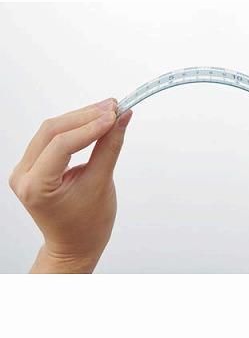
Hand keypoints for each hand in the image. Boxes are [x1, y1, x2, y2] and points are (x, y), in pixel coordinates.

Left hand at [9, 99, 132, 272]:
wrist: (75, 245)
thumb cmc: (88, 224)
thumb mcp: (101, 183)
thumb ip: (110, 147)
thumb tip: (122, 119)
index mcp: (35, 186)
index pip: (61, 145)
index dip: (91, 127)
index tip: (115, 115)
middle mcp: (23, 174)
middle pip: (52, 131)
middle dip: (86, 116)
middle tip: (114, 107)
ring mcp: (26, 168)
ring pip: (52, 130)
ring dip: (82, 118)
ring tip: (109, 110)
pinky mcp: (35, 164)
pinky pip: (54, 138)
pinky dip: (76, 127)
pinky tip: (95, 121)